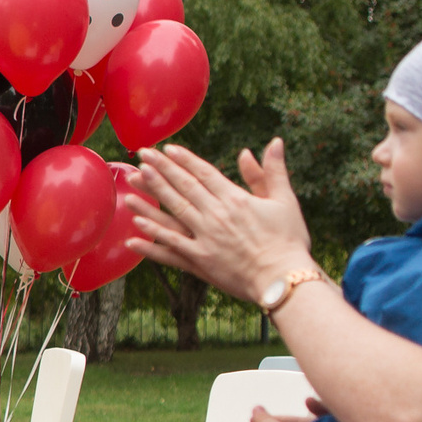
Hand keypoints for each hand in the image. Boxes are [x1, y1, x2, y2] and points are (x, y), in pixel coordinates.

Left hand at [126, 138, 315, 305]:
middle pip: (183, 187)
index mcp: (235, 199)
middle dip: (161, 169)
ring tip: (132, 181)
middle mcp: (215, 216)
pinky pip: (170, 248)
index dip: (183, 160)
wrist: (284, 280)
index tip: (166, 149)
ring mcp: (204, 239)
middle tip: (142, 154)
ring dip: (150, 196)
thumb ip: (272, 171)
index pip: (203, 173)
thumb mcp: (284, 201)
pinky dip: (151, 238)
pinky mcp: (199, 261)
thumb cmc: (289, 240)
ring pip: (171, 213)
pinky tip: (134, 228)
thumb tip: (274, 142)